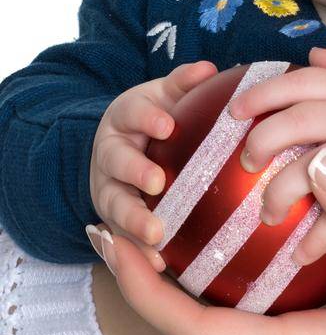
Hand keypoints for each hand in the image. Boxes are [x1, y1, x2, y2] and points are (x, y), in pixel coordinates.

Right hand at [89, 61, 218, 270]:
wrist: (127, 147)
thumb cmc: (158, 117)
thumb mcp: (166, 96)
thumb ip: (185, 83)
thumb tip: (210, 69)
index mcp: (123, 119)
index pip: (131, 113)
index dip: (147, 119)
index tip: (167, 125)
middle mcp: (109, 154)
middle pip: (116, 162)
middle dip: (135, 173)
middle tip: (158, 183)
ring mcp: (107, 188)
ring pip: (114, 205)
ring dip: (133, 221)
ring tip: (157, 236)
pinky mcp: (112, 219)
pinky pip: (122, 238)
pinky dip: (138, 253)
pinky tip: (160, 265)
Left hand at [99, 145, 325, 334]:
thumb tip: (317, 161)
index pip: (204, 332)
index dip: (149, 288)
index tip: (116, 242)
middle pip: (206, 331)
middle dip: (155, 280)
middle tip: (123, 221)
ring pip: (239, 327)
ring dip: (194, 282)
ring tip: (169, 225)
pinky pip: (275, 319)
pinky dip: (242, 282)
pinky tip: (250, 239)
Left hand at [226, 46, 325, 267]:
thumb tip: (312, 55)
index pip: (291, 83)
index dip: (258, 95)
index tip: (235, 111)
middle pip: (286, 124)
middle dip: (259, 144)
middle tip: (247, 163)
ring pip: (301, 172)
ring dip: (277, 195)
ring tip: (267, 213)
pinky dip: (314, 240)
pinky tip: (299, 255)